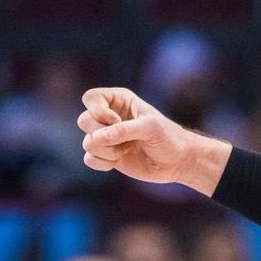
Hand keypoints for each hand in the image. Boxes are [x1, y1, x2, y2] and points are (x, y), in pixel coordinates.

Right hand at [77, 87, 224, 191]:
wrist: (177, 162)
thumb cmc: (168, 137)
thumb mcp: (150, 128)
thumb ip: (123, 130)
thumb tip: (96, 138)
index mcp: (118, 100)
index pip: (91, 98)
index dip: (98, 111)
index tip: (115, 121)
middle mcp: (109, 116)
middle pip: (84, 120)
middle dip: (101, 133)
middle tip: (124, 140)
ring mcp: (106, 137)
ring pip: (87, 142)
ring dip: (107, 150)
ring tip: (127, 150)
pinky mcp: (106, 156)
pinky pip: (89, 159)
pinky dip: (103, 163)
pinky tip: (120, 161)